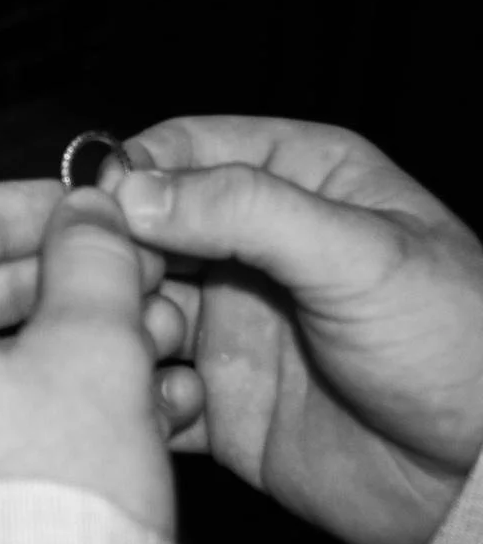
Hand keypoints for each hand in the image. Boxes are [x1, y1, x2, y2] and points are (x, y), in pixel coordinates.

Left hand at [0, 181, 177, 543]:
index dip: (8, 209)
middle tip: (127, 275)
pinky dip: (33, 411)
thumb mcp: (90, 352)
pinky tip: (133, 413)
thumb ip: (89, 261)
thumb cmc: (42, 500)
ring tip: (156, 345)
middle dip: (52, 286)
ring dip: (59, 350)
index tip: (74, 207)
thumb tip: (88, 214)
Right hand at [108, 116, 482, 543]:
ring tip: (156, 341)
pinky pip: (147, 380)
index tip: (97, 202)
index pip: (184, 147)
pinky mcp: (217, 396)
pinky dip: (140, 386)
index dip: (133, 170)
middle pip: (143, 224)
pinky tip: (172, 396)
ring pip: (134, 300)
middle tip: (108, 277)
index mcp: (296, 181)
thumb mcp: (358, 254)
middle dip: (114, 248)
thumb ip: (244, 210)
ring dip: (125, 318)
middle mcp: (253, 246)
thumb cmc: (460, 347)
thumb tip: (133, 188)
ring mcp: (231, 320)